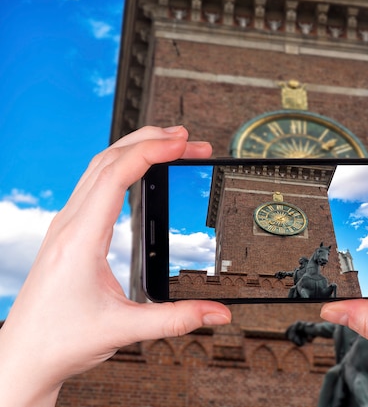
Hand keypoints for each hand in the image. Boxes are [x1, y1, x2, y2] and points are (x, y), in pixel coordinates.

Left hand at [0, 126, 231, 405]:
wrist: (24, 355)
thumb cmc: (60, 340)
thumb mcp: (125, 329)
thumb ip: (177, 319)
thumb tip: (218, 313)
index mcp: (81, 238)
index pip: (117, 176)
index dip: (152, 151)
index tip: (182, 142)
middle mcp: (70, 224)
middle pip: (108, 159)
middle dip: (150, 141)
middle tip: (187, 138)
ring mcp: (67, 225)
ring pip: (99, 167)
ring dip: (134, 149)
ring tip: (169, 145)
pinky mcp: (70, 232)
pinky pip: (95, 183)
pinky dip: (122, 166)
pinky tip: (138, 170)